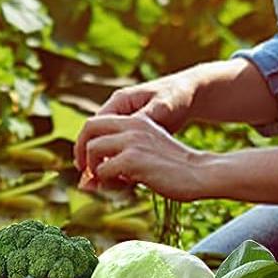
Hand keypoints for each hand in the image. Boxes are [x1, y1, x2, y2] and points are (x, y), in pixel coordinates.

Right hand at [73, 72, 198, 173]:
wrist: (191, 94)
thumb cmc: (177, 97)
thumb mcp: (163, 107)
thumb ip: (144, 119)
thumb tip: (127, 132)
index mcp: (120, 101)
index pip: (93, 125)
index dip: (86, 147)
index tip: (86, 167)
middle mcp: (118, 111)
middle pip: (94, 136)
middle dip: (88, 157)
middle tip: (88, 180)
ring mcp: (125, 121)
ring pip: (105, 144)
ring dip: (101, 162)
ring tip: (100, 183)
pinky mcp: (134, 131)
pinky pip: (118, 147)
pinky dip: (116, 161)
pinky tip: (118, 177)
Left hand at [76, 112, 208, 200]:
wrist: (200, 173)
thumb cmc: (174, 170)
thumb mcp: (144, 158)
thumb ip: (117, 164)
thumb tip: (84, 184)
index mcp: (136, 121)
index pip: (96, 122)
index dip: (85, 142)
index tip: (87, 164)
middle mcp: (132, 126)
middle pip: (89, 129)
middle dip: (81, 152)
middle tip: (85, 174)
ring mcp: (132, 141)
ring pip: (93, 149)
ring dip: (94, 169)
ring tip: (109, 183)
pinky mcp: (133, 160)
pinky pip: (103, 171)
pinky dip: (107, 182)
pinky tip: (124, 187)